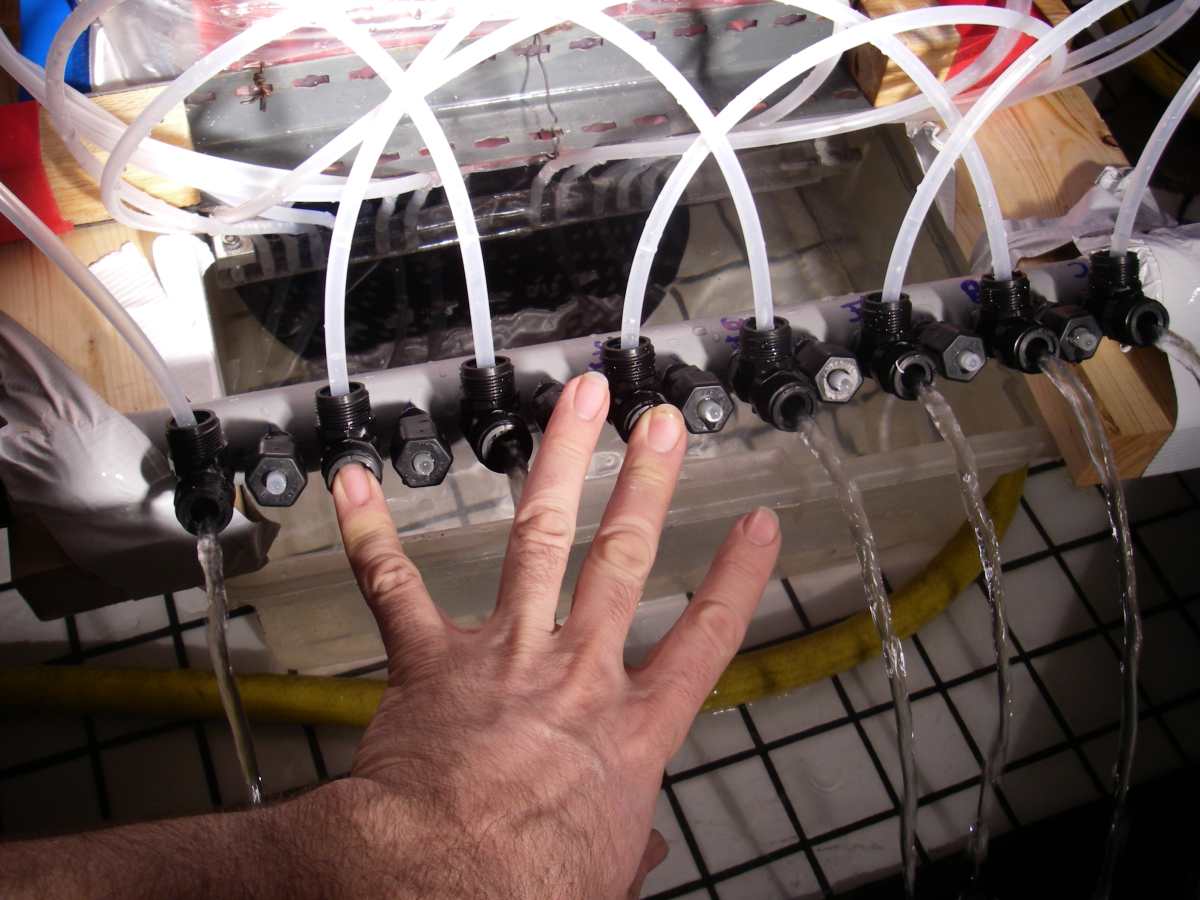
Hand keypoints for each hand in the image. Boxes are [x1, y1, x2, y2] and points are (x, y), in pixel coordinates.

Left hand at [327, 372, 780, 898]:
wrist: (443, 880)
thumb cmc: (524, 887)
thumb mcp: (605, 874)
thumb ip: (627, 847)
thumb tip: (641, 852)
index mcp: (628, 730)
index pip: (706, 638)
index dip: (736, 576)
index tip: (756, 523)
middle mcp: (575, 675)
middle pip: (623, 560)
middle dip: (646, 484)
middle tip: (660, 425)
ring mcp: (503, 655)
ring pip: (538, 539)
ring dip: (558, 463)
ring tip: (576, 405)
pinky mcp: (430, 660)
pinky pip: (393, 585)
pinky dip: (370, 531)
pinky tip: (353, 481)